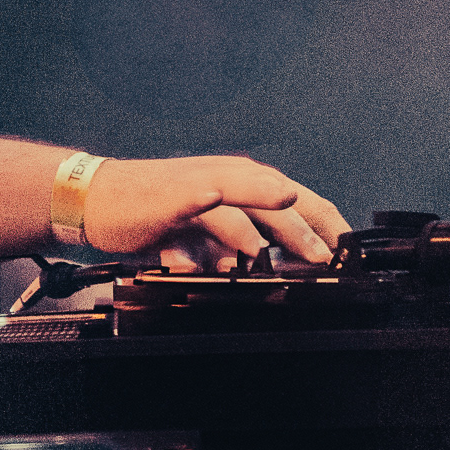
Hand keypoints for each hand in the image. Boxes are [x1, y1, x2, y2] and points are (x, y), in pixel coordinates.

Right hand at [81, 156, 349, 265]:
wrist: (98, 198)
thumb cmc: (153, 215)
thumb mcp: (203, 235)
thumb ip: (234, 248)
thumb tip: (266, 273)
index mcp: (241, 183)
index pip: (297, 200)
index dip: (327, 224)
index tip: (350, 255)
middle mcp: (228, 177)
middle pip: (283, 200)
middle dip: (312, 231)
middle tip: (333, 263)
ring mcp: (202, 183)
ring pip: (250, 199)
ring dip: (277, 227)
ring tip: (302, 255)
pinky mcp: (173, 195)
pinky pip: (201, 200)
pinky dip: (217, 206)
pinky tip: (230, 216)